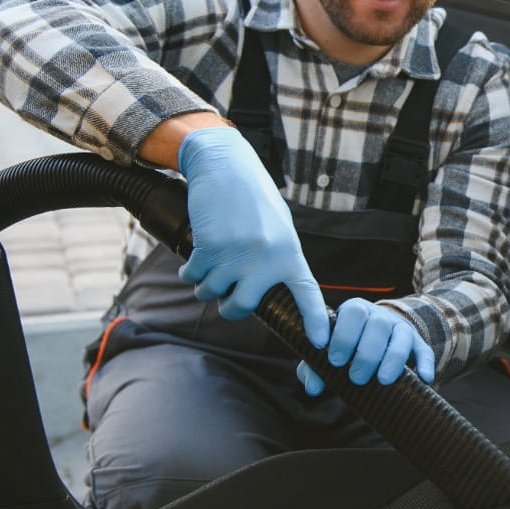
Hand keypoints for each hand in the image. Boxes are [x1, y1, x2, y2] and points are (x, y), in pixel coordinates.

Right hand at [177, 126, 328, 348]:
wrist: (225, 165)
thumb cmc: (252, 198)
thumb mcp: (278, 227)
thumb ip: (277, 259)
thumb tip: (269, 292)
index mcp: (289, 252)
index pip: (307, 294)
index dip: (315, 321)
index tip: (321, 343)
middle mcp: (266, 257)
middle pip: (242, 307)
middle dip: (229, 307)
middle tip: (227, 299)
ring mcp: (237, 254)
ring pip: (211, 292)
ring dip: (204, 286)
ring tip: (207, 268)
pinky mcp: (209, 247)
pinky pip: (193, 276)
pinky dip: (189, 272)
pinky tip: (194, 260)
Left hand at [296, 298, 434, 395]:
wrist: (374, 337)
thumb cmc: (345, 348)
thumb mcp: (328, 353)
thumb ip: (315, 367)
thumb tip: (312, 387)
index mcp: (354, 311)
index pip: (353, 312)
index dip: (344, 335)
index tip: (335, 360)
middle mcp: (379, 316)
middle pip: (379, 324)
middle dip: (367, 353)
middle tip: (355, 378)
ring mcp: (399, 328)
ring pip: (402, 334)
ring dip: (393, 358)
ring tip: (382, 381)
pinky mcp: (416, 343)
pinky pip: (424, 349)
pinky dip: (425, 363)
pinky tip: (424, 379)